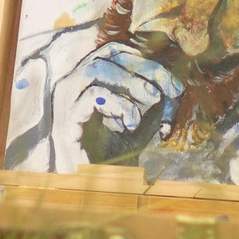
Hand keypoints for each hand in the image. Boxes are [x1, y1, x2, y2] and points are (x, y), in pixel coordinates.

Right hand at [63, 42, 181, 141]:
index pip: (116, 52)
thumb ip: (155, 97)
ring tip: (150, 104)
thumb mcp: (144, 118)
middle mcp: (74, 84)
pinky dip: (119, 105)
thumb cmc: (120, 150)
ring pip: (95, 68)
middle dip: (144, 69)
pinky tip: (131, 124)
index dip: (148, 62)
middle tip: (168, 93)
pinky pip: (93, 96)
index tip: (173, 86)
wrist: (101, 186)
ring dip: (131, 83)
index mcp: (90, 79)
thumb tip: (172, 83)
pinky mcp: (66, 120)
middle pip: (106, 54)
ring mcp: (65, 101)